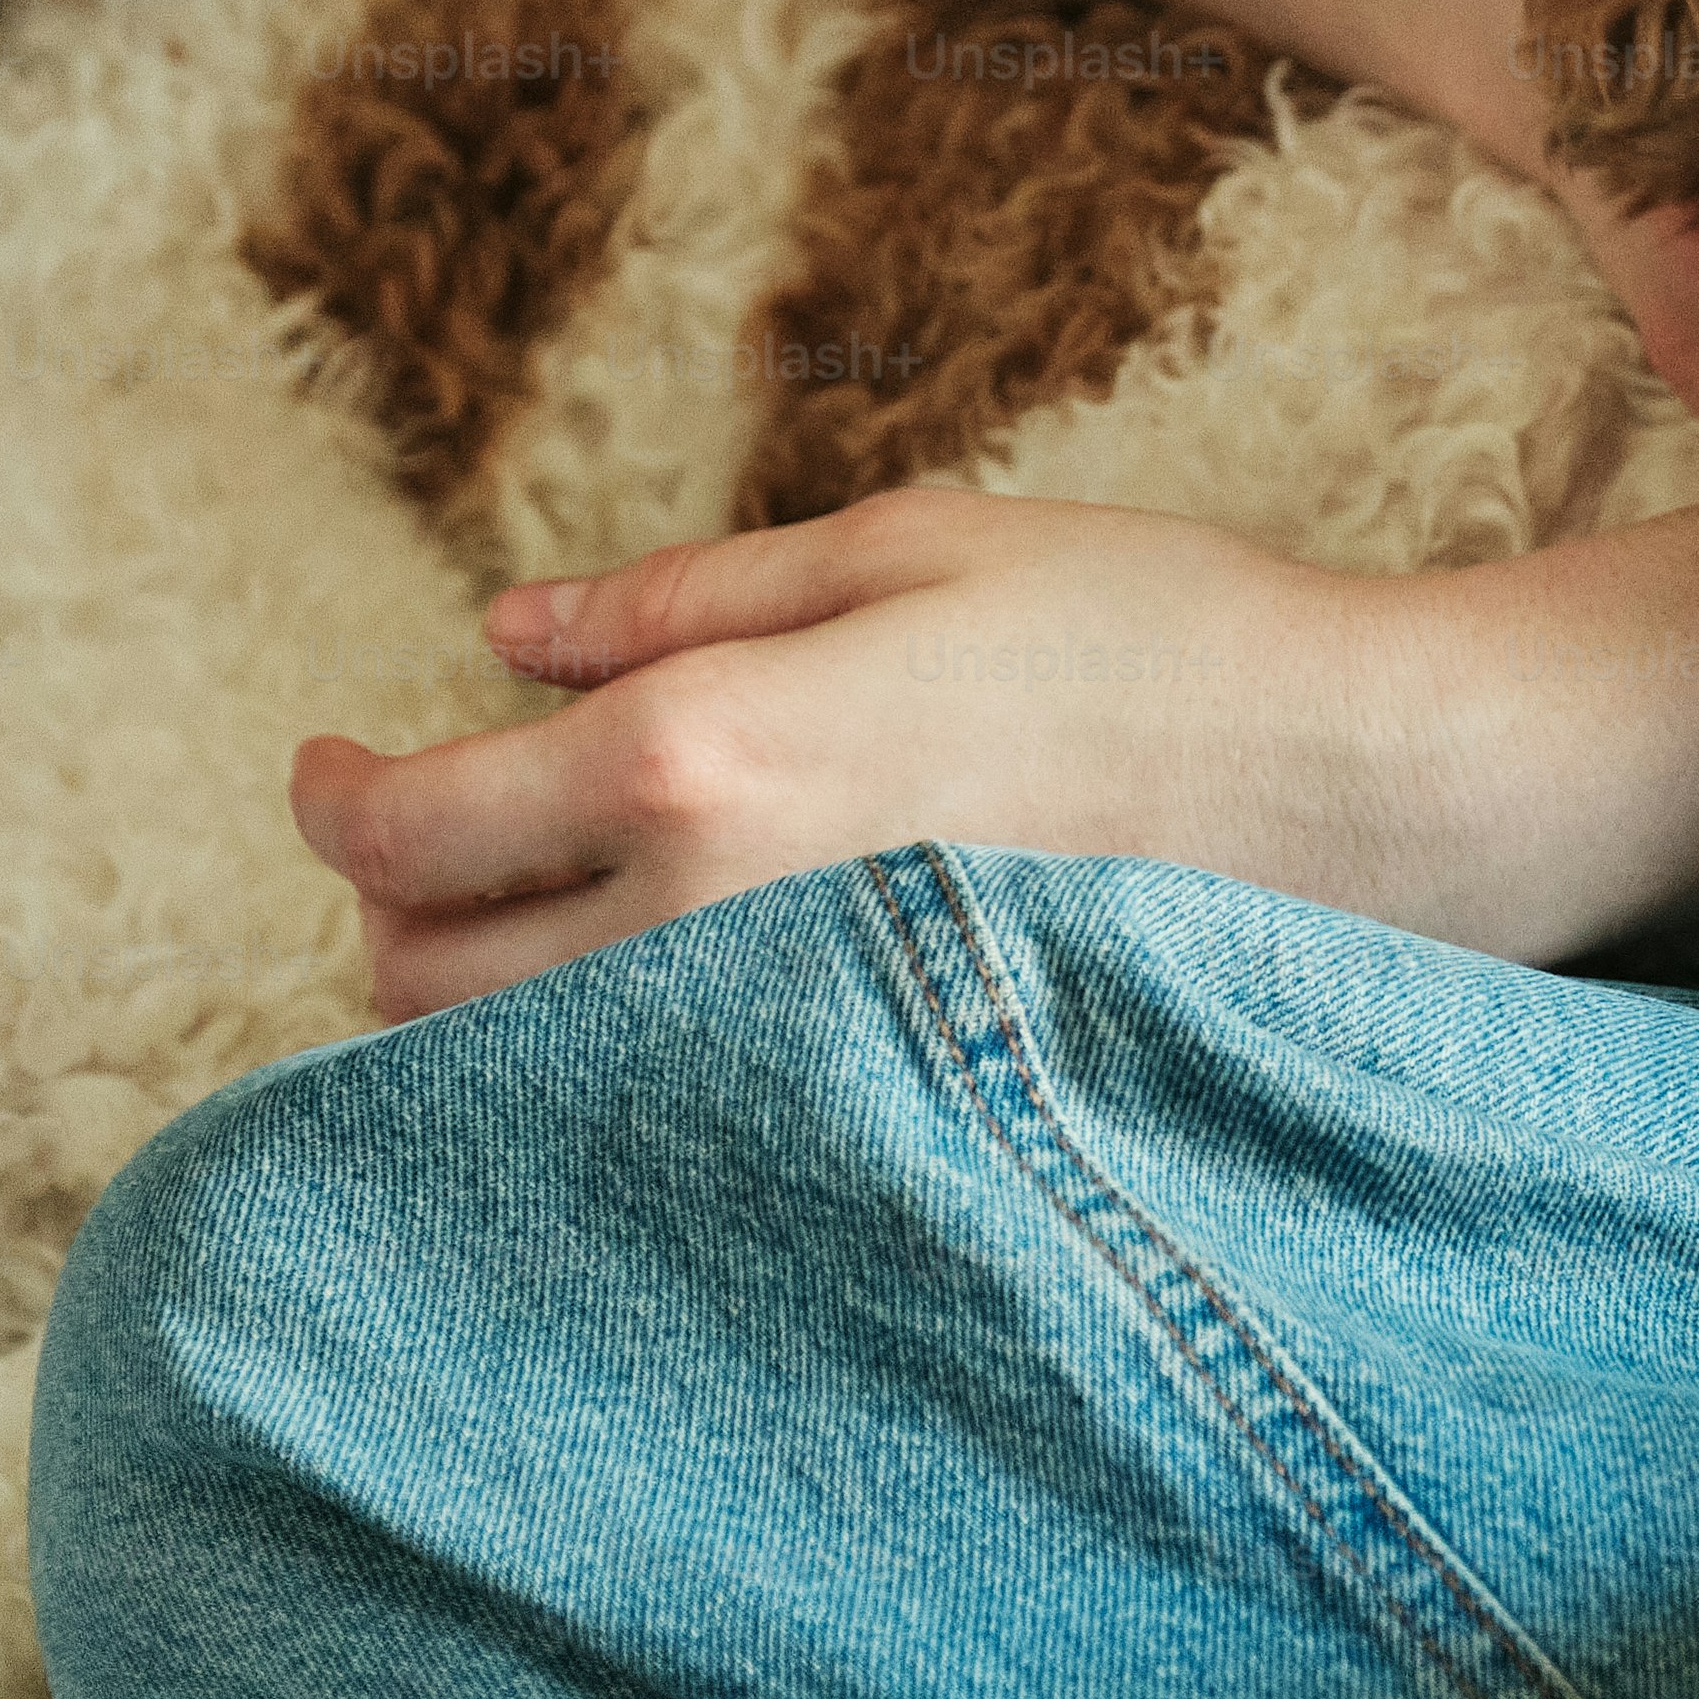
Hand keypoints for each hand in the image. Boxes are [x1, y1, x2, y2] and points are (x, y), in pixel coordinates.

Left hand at [290, 491, 1467, 1018]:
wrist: (1369, 795)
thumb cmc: (1156, 634)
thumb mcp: (910, 549)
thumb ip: (683, 598)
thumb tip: (505, 633)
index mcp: (699, 752)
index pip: (405, 829)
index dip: (331, 798)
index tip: (329, 769)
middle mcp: (704, 927)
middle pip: (421, 982)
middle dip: (405, 906)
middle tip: (463, 835)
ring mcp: (784, 1053)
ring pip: (518, 1087)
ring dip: (492, 1013)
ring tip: (563, 929)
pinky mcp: (864, 1129)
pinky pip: (658, 1149)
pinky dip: (609, 1096)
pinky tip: (667, 1033)